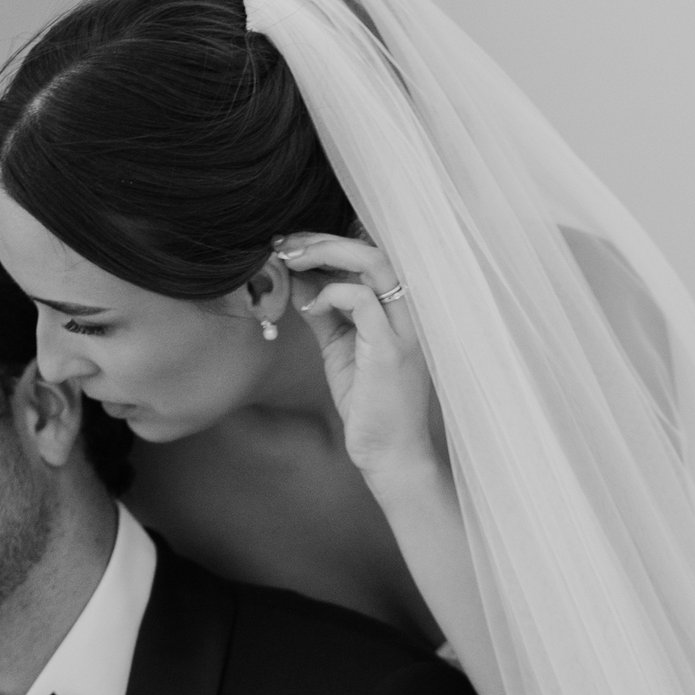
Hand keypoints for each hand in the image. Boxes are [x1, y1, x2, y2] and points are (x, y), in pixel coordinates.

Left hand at [280, 236, 441, 493]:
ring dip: (325, 253)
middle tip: (285, 245)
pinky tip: (310, 305)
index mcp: (399, 309)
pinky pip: (361, 300)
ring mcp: (404, 328)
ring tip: (291, 259)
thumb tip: (298, 282)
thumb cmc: (370, 406)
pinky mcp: (391, 348)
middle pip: (371, 249)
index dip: (329, 243)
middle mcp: (409, 312)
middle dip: (322, 241)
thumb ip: (324, 314)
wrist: (391, 454)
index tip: (292, 246)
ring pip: (373, 262)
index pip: (368, 256)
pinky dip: (331, 293)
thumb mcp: (340, 348)